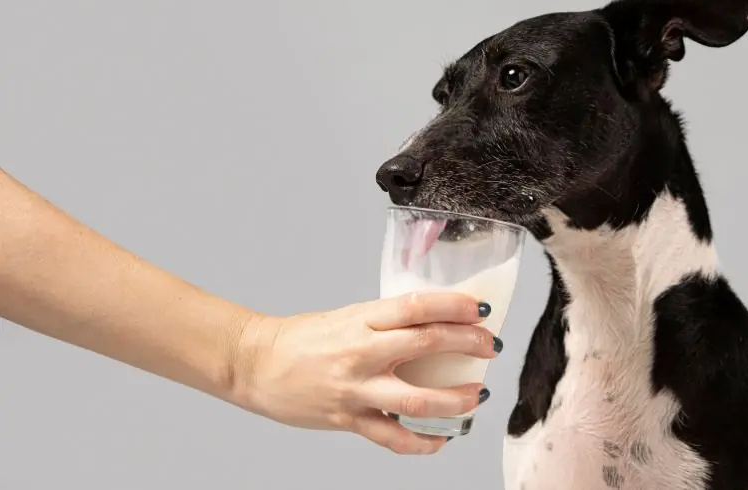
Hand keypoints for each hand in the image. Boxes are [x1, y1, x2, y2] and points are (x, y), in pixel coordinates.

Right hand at [231, 292, 497, 453]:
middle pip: (428, 344)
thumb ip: (386, 322)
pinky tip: (442, 438)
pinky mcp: (348, 419)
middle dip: (469, 345)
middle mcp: (362, 351)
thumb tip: (433, 323)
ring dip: (457, 399)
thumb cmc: (303, 338)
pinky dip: (423, 442)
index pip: (418, 306)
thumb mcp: (349, 316)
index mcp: (362, 318)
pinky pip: (394, 437)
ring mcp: (356, 388)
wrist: (255, 364)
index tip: (481, 308)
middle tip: (491, 347)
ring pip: (419, 400)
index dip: (455, 306)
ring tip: (478, 396)